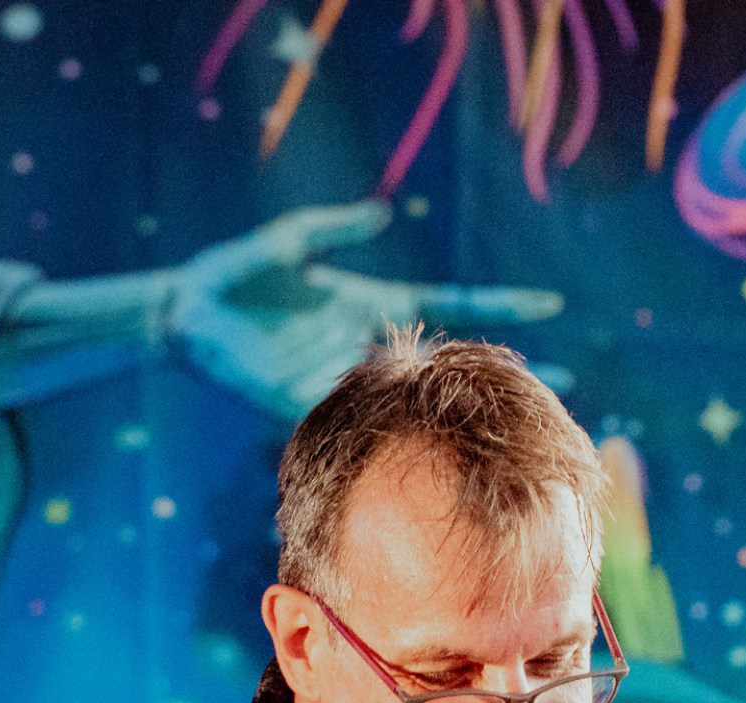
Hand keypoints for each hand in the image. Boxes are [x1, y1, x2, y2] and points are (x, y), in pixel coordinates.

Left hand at [168, 201, 564, 419]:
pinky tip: (433, 444)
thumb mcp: (289, 242)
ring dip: (457, 412)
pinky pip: (353, 418)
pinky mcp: (303, 402)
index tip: (551, 304)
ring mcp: (340, 377)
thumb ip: (335, 229)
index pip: (449, 302)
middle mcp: (365, 345)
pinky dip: (389, 430)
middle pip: (446, 359)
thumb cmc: (235, 275)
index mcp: (371, 304)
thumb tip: (384, 214)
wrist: (183, 315)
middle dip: (500, 371)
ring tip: (511, 423)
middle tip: (562, 385)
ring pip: (411, 399)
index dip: (500, 303)